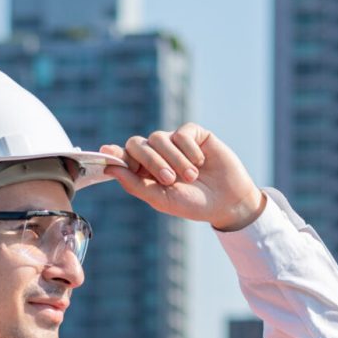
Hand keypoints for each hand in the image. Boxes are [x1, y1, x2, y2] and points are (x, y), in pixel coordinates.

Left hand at [100, 124, 266, 230]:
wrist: (228, 201)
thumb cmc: (193, 204)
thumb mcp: (162, 200)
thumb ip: (135, 184)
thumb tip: (109, 167)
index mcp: (144, 171)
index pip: (123, 155)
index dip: (116, 154)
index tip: (109, 154)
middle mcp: (156, 153)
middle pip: (138, 143)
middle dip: (152, 161)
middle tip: (169, 180)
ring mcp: (174, 142)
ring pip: (159, 138)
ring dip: (175, 159)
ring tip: (191, 177)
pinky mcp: (193, 134)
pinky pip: (181, 133)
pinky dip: (189, 149)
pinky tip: (200, 163)